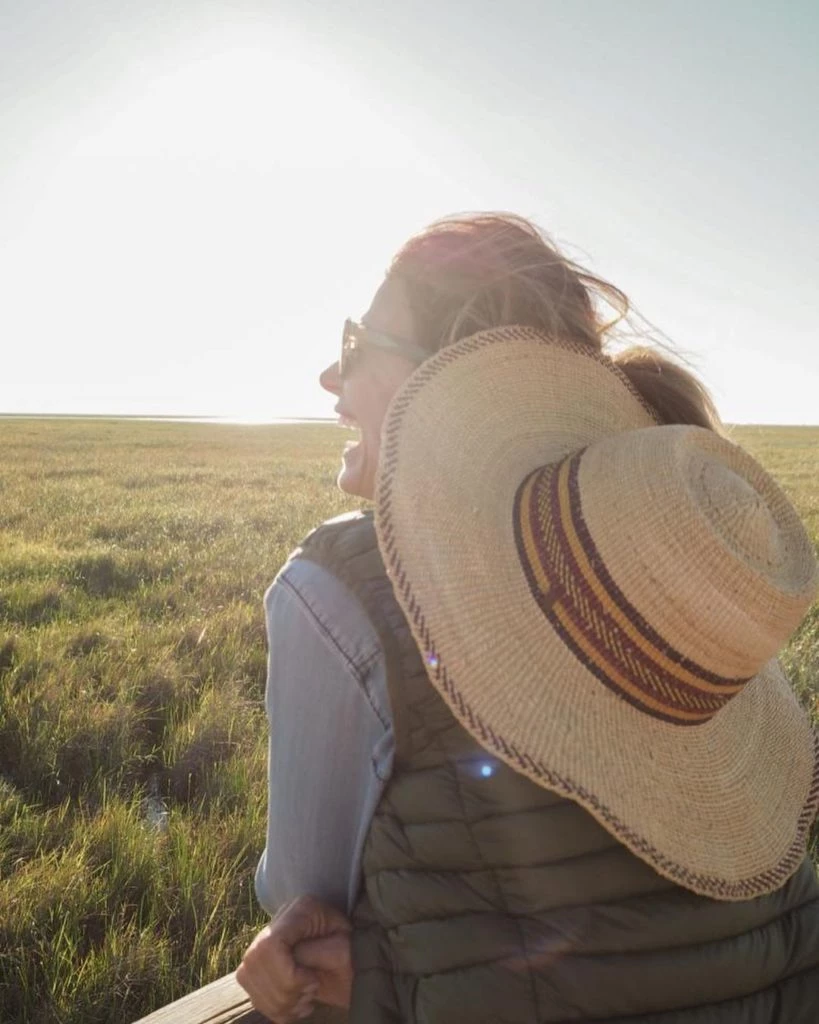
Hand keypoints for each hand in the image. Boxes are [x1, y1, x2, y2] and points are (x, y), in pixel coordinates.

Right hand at [236, 896, 351, 1022]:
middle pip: (255, 961)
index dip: (286, 973)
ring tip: (305, 1000)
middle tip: (311, 992)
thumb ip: (321, 952)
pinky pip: (252, 990)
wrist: (352, 956)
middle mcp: (278, 921)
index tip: (313, 982)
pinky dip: (273, 1008)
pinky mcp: (260, 964)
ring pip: (247, 976)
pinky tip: (295, 1007)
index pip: (271, 943)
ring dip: (278, 1001)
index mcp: (301, 910)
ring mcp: (266, 940)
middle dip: (283, 990)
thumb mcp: (346, 946)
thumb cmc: (353, 948)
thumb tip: (294, 964)